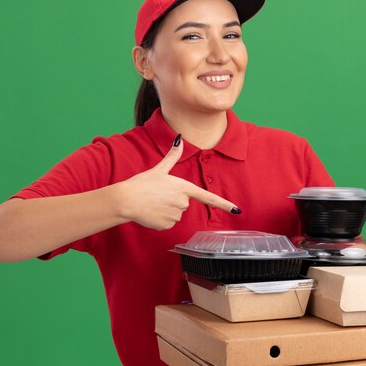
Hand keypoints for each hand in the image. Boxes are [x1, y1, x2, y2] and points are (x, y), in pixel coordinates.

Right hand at [114, 134, 239, 229]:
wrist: (127, 200)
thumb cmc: (142, 183)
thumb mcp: (159, 169)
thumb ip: (172, 157)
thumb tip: (179, 140)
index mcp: (184, 187)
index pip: (209, 197)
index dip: (225, 204)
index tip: (238, 210)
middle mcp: (183, 202)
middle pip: (184, 203)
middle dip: (173, 200)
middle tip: (158, 195)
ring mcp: (176, 215)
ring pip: (176, 214)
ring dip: (166, 210)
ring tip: (153, 203)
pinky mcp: (167, 225)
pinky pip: (168, 223)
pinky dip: (160, 219)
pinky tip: (151, 212)